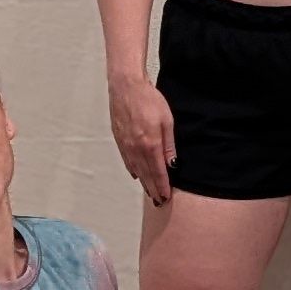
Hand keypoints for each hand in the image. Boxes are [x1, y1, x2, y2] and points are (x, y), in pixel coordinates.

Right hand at [109, 75, 174, 207]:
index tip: (166, 197)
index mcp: (150, 144)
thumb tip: (172, 165)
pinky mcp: (119, 139)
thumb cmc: (149, 100)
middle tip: (159, 202)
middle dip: (153, 189)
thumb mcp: (167, 121)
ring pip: (135, 169)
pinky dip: (133, 170)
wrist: (126, 87)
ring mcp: (125, 145)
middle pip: (146, 174)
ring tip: (150, 193)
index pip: (158, 172)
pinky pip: (127, 160)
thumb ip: (169, 145)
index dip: (162, 186)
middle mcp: (136, 148)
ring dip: (143, 183)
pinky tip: (136, 175)